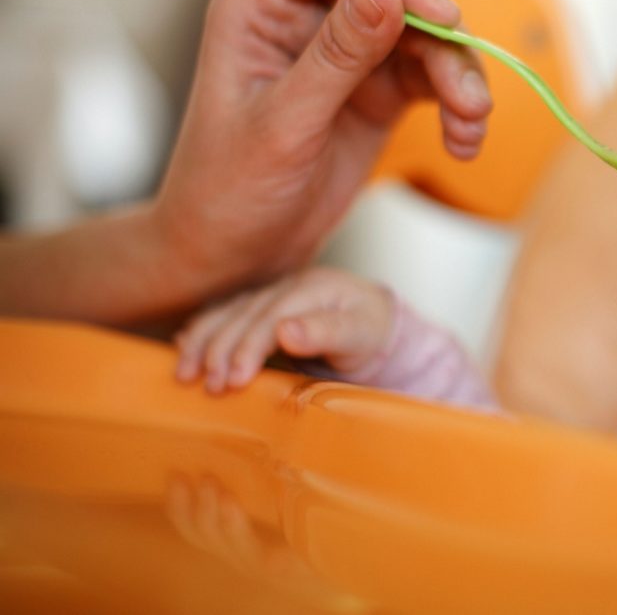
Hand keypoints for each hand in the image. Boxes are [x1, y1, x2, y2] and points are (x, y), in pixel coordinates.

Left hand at [155, 0, 491, 299]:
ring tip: (471, 126)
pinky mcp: (378, 86)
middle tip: (468, 98)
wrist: (233, 254)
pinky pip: (434, 76)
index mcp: (260, 0)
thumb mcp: (282, 125)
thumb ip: (335, 56)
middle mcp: (307, 12)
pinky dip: (458, 105)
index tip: (444, 17)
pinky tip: (465, 143)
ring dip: (459, 76)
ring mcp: (347, 48)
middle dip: (442, 38)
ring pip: (427, 34)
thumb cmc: (229, 189)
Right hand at [174, 266, 394, 392]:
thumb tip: (285, 330)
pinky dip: (200, 333)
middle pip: (243, 315)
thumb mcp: (360, 334)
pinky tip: (183, 350)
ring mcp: (269, 295)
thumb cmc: (370, 334)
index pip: (271, 316)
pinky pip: (223, 316)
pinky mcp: (258, 309)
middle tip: (208, 387)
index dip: (248, 347)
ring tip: (185, 375)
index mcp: (312, 287)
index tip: (234, 380)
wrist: (375, 325)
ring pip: (225, 314)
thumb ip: (327, 332)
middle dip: (219, 351)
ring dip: (201, 343)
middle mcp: (286, 287)